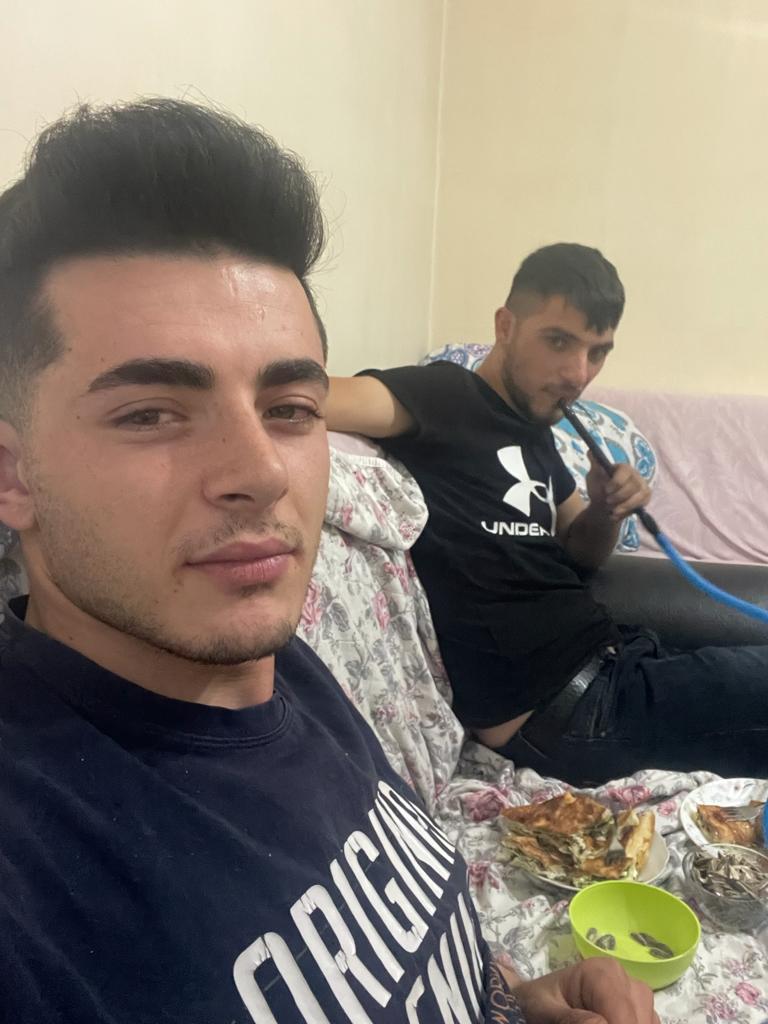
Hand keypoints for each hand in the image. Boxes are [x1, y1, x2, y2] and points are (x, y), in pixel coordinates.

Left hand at [510, 959, 657, 1023]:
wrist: (539, 1002)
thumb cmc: (540, 1003)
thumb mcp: (545, 1012)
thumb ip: (569, 1020)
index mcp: (602, 972)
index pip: (623, 1016)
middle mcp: (625, 980)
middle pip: (638, 1021)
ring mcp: (636, 996)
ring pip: (647, 1023)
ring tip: (590, 1022)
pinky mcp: (641, 1011)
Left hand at [585, 452, 650, 521]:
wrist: (602, 506)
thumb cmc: (599, 488)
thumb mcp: (594, 476)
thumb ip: (594, 465)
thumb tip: (590, 452)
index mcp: (623, 468)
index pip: (625, 471)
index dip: (617, 482)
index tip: (606, 490)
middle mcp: (635, 475)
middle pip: (634, 485)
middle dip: (619, 496)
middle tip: (608, 501)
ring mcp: (642, 486)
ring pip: (639, 496)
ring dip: (624, 505)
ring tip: (611, 509)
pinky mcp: (645, 497)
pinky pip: (641, 504)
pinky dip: (628, 510)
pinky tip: (617, 513)